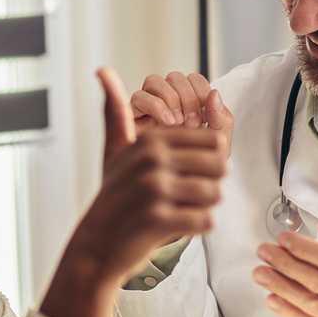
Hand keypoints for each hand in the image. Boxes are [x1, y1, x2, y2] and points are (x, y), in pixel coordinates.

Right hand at [67, 69, 225, 286]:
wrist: (96, 246)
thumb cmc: (114, 198)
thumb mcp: (116, 151)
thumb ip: (116, 112)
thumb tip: (103, 70)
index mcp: (151, 140)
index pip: (213, 140)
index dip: (208, 161)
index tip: (185, 174)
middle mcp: (153, 160)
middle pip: (220, 165)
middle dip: (209, 184)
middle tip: (184, 195)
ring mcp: (155, 189)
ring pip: (216, 194)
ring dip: (204, 207)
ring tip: (179, 210)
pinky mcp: (159, 219)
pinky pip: (206, 221)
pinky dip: (197, 228)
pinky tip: (175, 226)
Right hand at [114, 71, 233, 164]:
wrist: (165, 202)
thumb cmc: (192, 176)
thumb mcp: (215, 150)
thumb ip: (221, 123)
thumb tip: (215, 93)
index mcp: (186, 105)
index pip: (194, 80)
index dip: (201, 93)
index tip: (205, 118)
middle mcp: (164, 103)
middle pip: (175, 77)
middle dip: (188, 97)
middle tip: (192, 123)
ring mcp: (145, 109)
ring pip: (154, 81)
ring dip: (170, 98)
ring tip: (177, 123)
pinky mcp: (129, 119)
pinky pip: (138, 97)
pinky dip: (155, 106)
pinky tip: (166, 124)